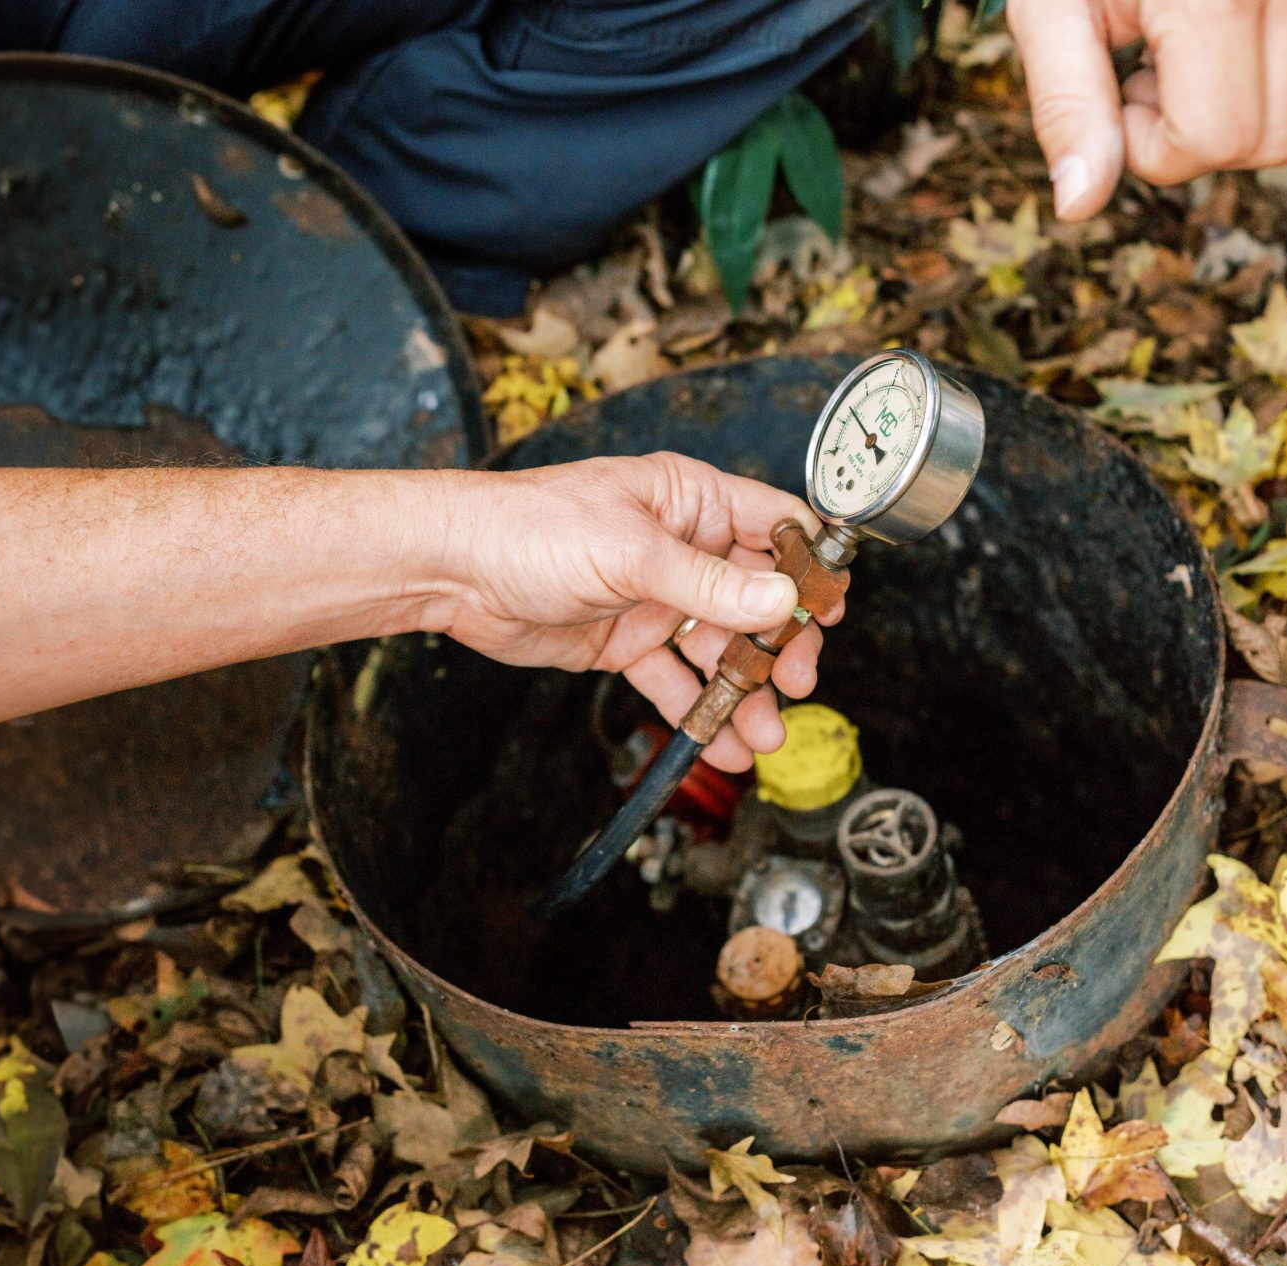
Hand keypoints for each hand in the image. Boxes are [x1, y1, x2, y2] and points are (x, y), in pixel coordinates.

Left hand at [428, 452, 839, 771]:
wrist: (453, 570)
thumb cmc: (530, 528)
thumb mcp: (630, 551)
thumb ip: (708, 584)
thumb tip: (781, 601)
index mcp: (691, 500)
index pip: (775, 525)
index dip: (808, 567)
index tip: (832, 611)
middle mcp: (681, 546)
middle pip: (757, 599)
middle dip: (780, 646)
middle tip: (795, 685)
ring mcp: (656, 598)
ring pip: (719, 649)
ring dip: (744, 692)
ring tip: (764, 736)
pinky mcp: (627, 642)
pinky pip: (675, 680)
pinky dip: (698, 712)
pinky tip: (723, 745)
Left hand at [1006, 0, 1286, 220]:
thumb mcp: (1058, 1)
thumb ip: (1067, 101)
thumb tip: (1076, 207)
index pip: (1212, 141)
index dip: (1156, 140)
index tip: (1138, 82)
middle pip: (1272, 145)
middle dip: (1212, 128)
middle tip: (1181, 55)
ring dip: (1280, 123)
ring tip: (1234, 49)